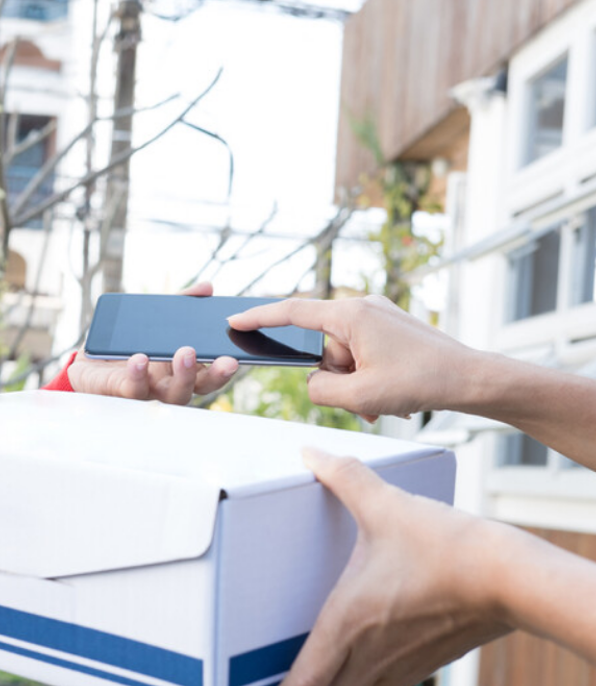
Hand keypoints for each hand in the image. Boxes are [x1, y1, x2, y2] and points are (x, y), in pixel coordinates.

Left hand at [68, 283, 239, 404]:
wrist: (87, 360)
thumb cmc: (125, 344)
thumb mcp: (152, 317)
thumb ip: (179, 304)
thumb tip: (207, 287)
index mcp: (181, 369)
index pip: (210, 372)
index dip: (224, 368)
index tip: (235, 356)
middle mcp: (169, 384)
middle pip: (199, 387)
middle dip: (214, 375)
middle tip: (224, 360)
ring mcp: (148, 391)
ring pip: (172, 393)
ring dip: (182, 375)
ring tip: (185, 352)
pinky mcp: (122, 391)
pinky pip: (134, 387)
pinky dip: (139, 373)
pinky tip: (140, 358)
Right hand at [227, 295, 479, 420]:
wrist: (473, 379)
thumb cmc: (424, 381)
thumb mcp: (360, 395)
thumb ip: (320, 391)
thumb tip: (314, 383)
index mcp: (351, 314)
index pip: (292, 312)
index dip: (259, 318)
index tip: (235, 321)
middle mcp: (362, 307)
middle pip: (322, 347)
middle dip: (335, 378)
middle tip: (361, 400)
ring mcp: (378, 316)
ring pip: (343, 356)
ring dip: (354, 383)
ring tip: (381, 402)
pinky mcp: (390, 328)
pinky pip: (361, 353)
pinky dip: (367, 376)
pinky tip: (388, 394)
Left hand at [282, 448, 513, 685]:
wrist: (514, 579)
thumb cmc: (448, 548)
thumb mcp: (386, 505)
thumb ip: (344, 477)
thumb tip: (311, 452)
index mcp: (347, 623)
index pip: (303, 679)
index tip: (255, 682)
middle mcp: (369, 654)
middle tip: (274, 676)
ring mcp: (401, 665)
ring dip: (334, 683)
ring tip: (314, 670)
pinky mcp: (426, 662)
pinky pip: (384, 683)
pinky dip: (364, 679)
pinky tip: (358, 663)